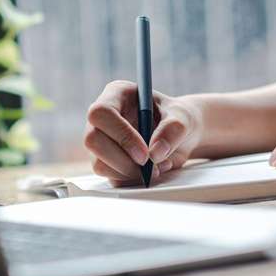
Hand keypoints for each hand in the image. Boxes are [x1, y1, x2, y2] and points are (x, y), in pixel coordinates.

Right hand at [84, 80, 202, 185]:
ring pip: (99, 164)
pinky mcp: (106, 161)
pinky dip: (132, 180)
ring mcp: (101, 140)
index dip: (121, 135)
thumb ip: (172, 130)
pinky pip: (110, 177)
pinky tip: (150, 172)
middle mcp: (103, 117)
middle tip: (150, 167)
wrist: (182, 135)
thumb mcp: (183, 117)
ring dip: (129, 173)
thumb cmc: (178, 117)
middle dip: (123, 160)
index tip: (145, 154)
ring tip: (157, 167)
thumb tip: (155, 152)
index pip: (102, 113)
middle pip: (92, 140)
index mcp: (116, 95)